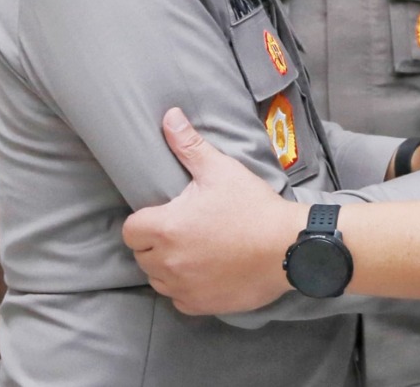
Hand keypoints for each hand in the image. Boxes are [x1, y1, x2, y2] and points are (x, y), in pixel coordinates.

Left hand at [123, 108, 303, 315]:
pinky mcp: (201, 305)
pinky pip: (178, 299)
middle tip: (183, 229)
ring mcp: (184, 287)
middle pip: (141, 256)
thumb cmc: (253, 206)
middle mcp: (168, 262)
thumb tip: (169, 116)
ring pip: (157, 279)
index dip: (144, 221)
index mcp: (166, 228)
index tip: (164, 214)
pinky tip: (205, 272)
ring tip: (193, 250)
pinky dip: (185, 288)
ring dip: (167, 267)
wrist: (289, 247)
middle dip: (154, 243)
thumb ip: (189, 145)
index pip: (130, 230)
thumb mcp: (221, 170)